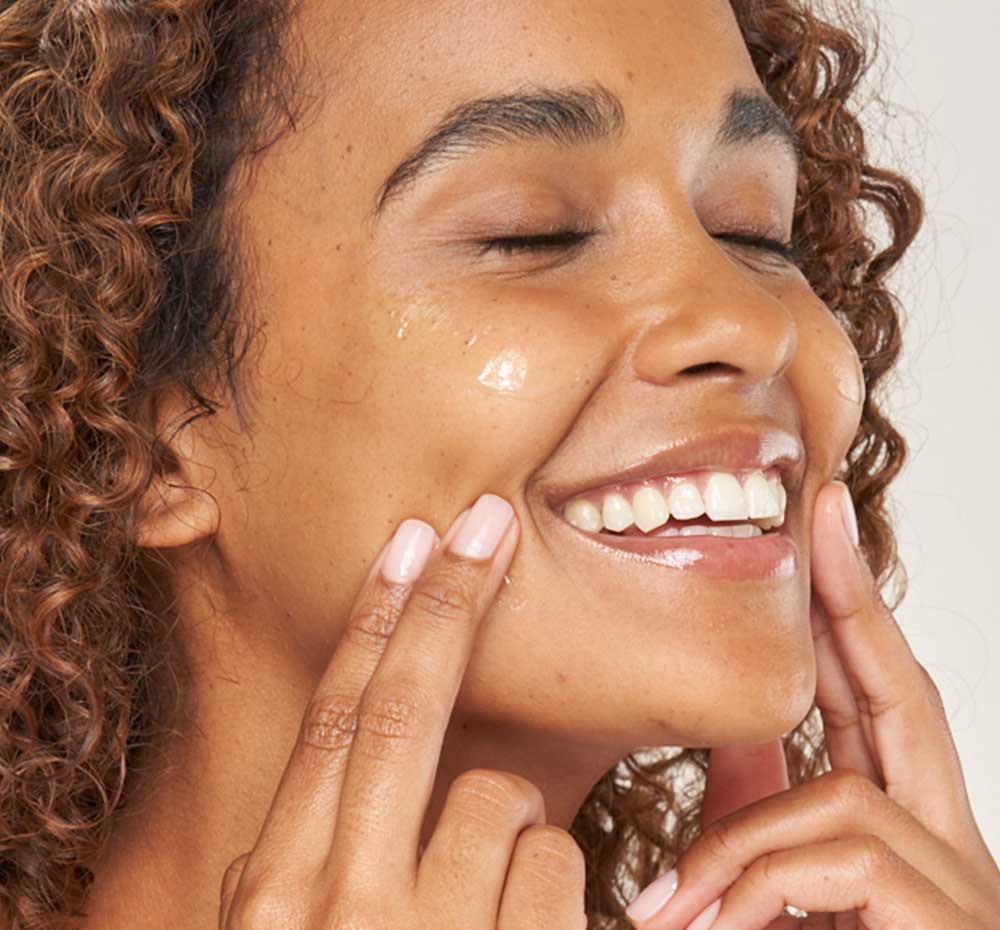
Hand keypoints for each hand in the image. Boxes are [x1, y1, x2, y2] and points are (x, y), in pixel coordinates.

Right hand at [218, 493, 587, 929]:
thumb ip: (282, 889)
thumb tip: (266, 844)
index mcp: (276, 901)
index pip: (332, 722)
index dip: (376, 621)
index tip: (410, 543)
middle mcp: (345, 911)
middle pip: (403, 711)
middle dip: (447, 602)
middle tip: (486, 522)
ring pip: (501, 794)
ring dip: (515, 817)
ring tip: (497, 895)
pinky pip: (560, 863)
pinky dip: (556, 888)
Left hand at [624, 481, 999, 929]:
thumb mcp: (778, 906)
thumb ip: (761, 833)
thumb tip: (725, 760)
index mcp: (900, 842)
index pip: (874, 704)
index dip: (847, 613)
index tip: (819, 523)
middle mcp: (953, 854)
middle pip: (903, 698)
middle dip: (853, 602)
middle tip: (818, 508)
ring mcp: (966, 895)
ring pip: (845, 795)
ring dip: (740, 841)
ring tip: (666, 916)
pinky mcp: (955, 929)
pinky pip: (841, 852)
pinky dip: (755, 879)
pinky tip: (697, 927)